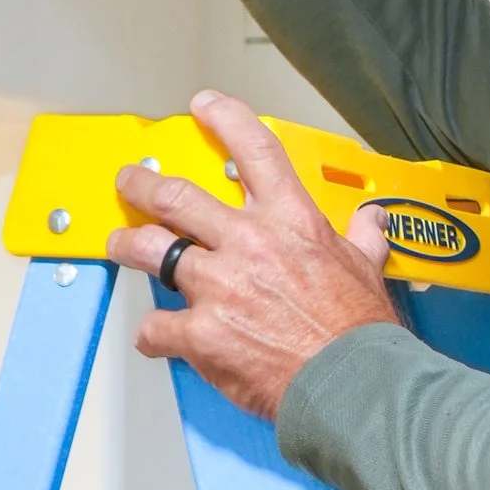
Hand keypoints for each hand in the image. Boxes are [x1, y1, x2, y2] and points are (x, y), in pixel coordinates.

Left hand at [108, 93, 400, 415]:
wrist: (350, 383)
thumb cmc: (359, 332)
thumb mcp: (369, 270)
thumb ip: (362, 240)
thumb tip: (372, 220)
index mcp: (290, 221)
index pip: (254, 149)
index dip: (223, 118)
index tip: (204, 106)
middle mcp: (247, 243)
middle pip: (176, 196)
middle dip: (142, 185)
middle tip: (131, 182)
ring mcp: (218, 287)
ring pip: (150, 250)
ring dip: (127, 245)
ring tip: (118, 245)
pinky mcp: (200, 333)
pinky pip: (156, 326)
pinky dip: (152, 333)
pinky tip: (154, 337)